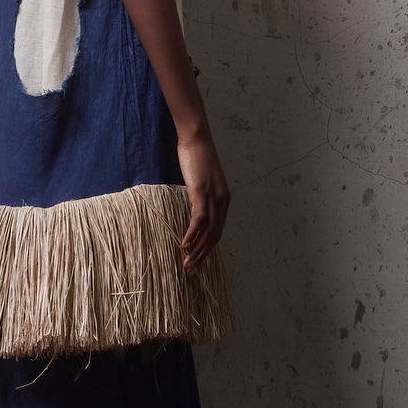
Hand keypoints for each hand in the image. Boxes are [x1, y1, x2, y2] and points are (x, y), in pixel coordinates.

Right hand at [177, 129, 229, 268]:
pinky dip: (191, 234)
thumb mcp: (202, 181)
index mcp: (224, 200)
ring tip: (187, 263)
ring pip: (208, 231)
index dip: (208, 248)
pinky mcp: (201, 192)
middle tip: (191, 269)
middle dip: (203, 254)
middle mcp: (222, 201)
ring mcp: (213, 197)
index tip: (197, 260)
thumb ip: (201, 196)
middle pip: (215, 236)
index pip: (218, 231)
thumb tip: (194, 208)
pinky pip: (198, 219)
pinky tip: (184, 243)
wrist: (196, 138)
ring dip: (197, 249)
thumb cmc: (196, 157)